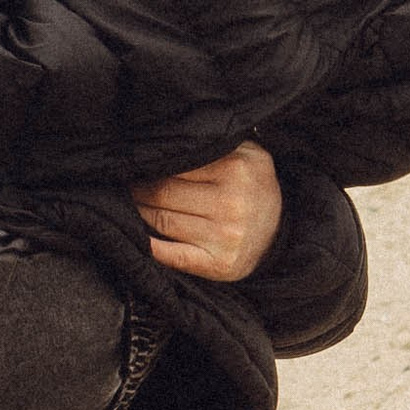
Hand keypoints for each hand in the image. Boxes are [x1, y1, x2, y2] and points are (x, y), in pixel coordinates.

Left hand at [133, 140, 282, 282]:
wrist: (283, 229)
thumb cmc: (253, 185)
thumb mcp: (245, 153)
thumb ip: (212, 145)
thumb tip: (165, 145)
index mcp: (235, 169)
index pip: (172, 167)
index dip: (148, 168)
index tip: (134, 168)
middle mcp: (230, 204)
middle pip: (162, 194)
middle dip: (137, 191)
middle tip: (126, 187)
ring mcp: (225, 237)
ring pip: (162, 222)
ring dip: (139, 214)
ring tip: (131, 206)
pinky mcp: (219, 264)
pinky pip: (172, 256)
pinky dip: (149, 246)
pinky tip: (137, 237)